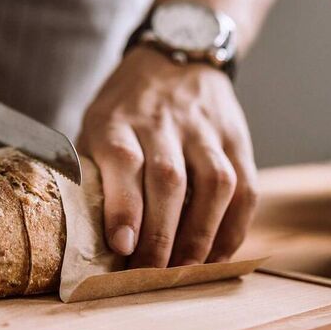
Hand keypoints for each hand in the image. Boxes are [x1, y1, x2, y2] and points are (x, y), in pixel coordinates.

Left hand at [78, 46, 256, 267]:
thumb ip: (93, 171)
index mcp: (117, 118)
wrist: (177, 55)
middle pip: (169, 180)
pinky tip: (218, 253)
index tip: (122, 246)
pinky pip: (245, 185)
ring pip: (214, 183)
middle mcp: (162, 120)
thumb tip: (85, 235)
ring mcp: (204, 127)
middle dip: (162, 236)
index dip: (124, 206)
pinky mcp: (236, 136)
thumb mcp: (95, 124)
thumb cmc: (126, 106)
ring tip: (187, 270)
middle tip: (151, 275)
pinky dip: (235, 226)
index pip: (124, 162)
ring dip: (202, 234)